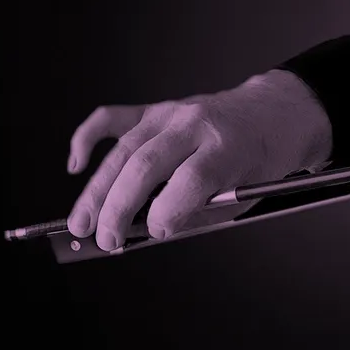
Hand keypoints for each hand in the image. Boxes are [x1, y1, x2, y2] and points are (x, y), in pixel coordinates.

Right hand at [64, 69, 332, 251]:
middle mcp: (197, 125)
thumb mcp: (248, 192)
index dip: (168, 210)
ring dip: (97, 189)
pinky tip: (76, 165)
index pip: (191, 179)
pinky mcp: (156, 110)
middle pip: (147, 165)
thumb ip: (201, 212)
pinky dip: (88, 139)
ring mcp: (172, 113)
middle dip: (119, 207)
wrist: (273, 113)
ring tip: (82, 223)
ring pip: (123, 149)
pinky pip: (113, 118)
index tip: (155, 232)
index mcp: (230, 146)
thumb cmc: (262, 157)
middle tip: (105, 239)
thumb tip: (151, 229)